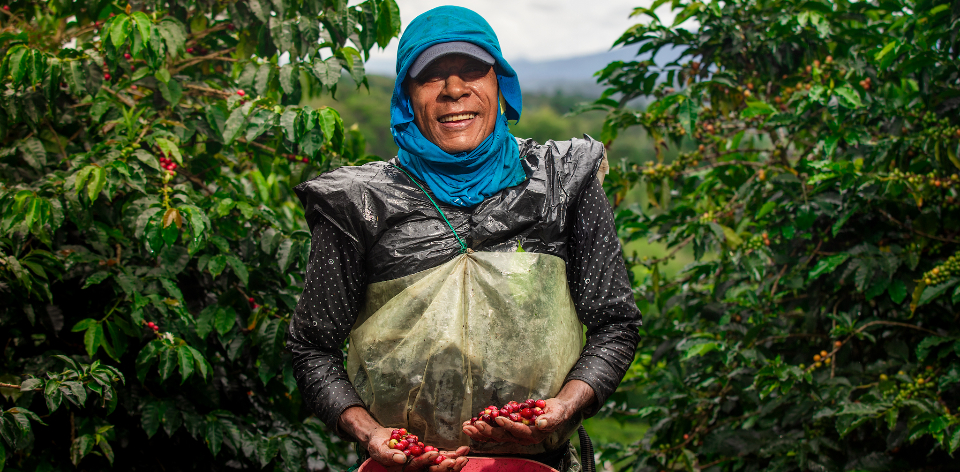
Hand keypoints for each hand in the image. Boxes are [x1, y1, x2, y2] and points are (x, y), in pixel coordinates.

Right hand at [339, 407, 469, 470]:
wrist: (381, 439)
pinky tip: (463, 450)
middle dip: (446, 466)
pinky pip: (442, 457)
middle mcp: (415, 469)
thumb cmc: (377, 445)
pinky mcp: (428, 456)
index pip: (417, 468)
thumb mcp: (379, 449)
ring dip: (453, 461)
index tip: (435, 454)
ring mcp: (423, 463)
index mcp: (403, 470)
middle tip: (458, 460)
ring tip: (465, 455)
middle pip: (433, 470)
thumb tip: (401, 459)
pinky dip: (452, 454)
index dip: (426, 462)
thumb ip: (389, 455)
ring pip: (440, 465)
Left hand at [461, 380, 594, 445]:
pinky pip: (493, 430)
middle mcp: (521, 437)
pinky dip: (482, 427)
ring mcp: (513, 434)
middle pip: (501, 436)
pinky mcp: (508, 429)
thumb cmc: (556, 412)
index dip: (507, 425)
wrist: (554, 411)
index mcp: (532, 435)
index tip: (498, 418)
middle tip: (475, 424)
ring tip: (466, 427)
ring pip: (494, 435)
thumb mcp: (556, 414)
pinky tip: (470, 423)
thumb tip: (541, 423)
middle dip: (487, 430)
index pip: (517, 431)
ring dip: (479, 431)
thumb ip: (549, 419)